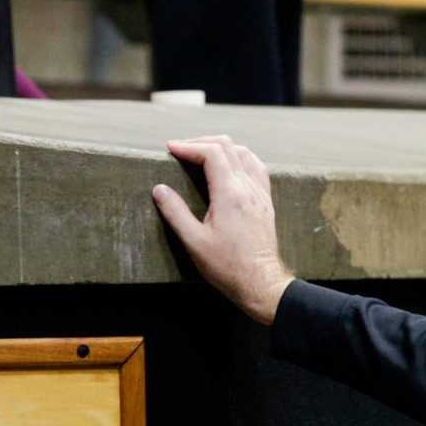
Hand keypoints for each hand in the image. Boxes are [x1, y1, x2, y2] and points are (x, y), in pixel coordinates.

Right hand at [150, 135, 294, 324]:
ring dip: (221, 148)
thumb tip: (159, 189)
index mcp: (230, 194)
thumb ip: (175, 212)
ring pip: (244, 153)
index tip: (170, 149)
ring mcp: (260, 193)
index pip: (211, 153)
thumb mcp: (194, 242)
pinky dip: (239, 158)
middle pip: (227, 146)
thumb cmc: (227, 266)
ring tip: (201, 154)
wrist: (260, 282)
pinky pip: (255, 167)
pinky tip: (229, 167)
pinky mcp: (265, 202)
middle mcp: (248, 188)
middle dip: (201, 142)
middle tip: (181, 149)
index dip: (189, 146)